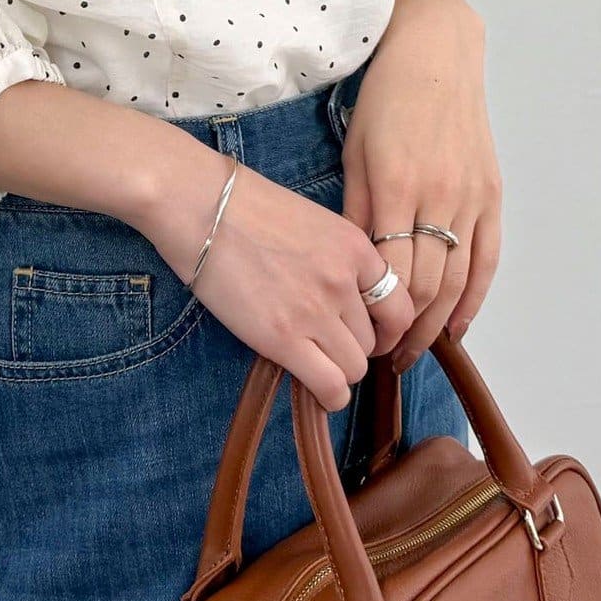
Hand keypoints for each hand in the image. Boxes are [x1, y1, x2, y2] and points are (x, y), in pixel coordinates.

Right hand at [134, 146, 412, 411]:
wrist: (201, 204)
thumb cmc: (244, 206)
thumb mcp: (313, 221)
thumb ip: (337, 258)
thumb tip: (343, 297)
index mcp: (356, 248)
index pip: (399, 305)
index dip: (387, 328)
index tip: (368, 333)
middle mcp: (345, 281)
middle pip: (373, 340)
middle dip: (355, 349)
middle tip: (328, 347)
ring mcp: (316, 311)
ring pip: (355, 367)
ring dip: (338, 371)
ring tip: (314, 364)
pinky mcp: (283, 338)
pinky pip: (330, 386)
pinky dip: (329, 396)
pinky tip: (315, 391)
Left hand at [342, 0, 501, 367]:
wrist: (437, 53)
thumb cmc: (386, 98)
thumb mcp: (354, 150)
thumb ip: (356, 210)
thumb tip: (351, 268)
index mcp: (396, 186)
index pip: (390, 273)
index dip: (376, 315)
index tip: (358, 339)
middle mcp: (439, 196)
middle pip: (427, 286)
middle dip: (404, 330)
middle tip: (382, 357)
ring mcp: (472, 197)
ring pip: (459, 280)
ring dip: (437, 325)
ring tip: (412, 351)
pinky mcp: (492, 193)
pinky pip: (488, 258)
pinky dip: (475, 298)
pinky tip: (457, 327)